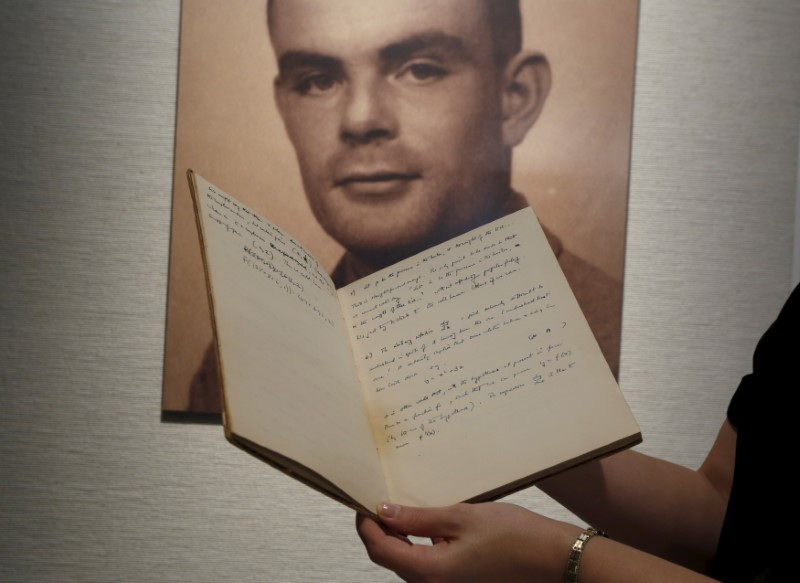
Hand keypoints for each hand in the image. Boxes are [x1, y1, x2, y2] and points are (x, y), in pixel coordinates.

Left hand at [356, 502, 579, 582]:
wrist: (549, 557)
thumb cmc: (513, 536)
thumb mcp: (460, 517)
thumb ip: (419, 517)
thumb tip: (385, 511)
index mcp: (431, 571)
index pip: (380, 549)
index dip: (366, 524)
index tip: (363, 501)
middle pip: (389, 557)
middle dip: (377, 530)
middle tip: (375, 501)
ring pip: (404, 561)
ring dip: (395, 536)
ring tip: (396, 506)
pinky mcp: (455, 579)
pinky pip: (422, 562)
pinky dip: (413, 543)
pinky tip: (421, 521)